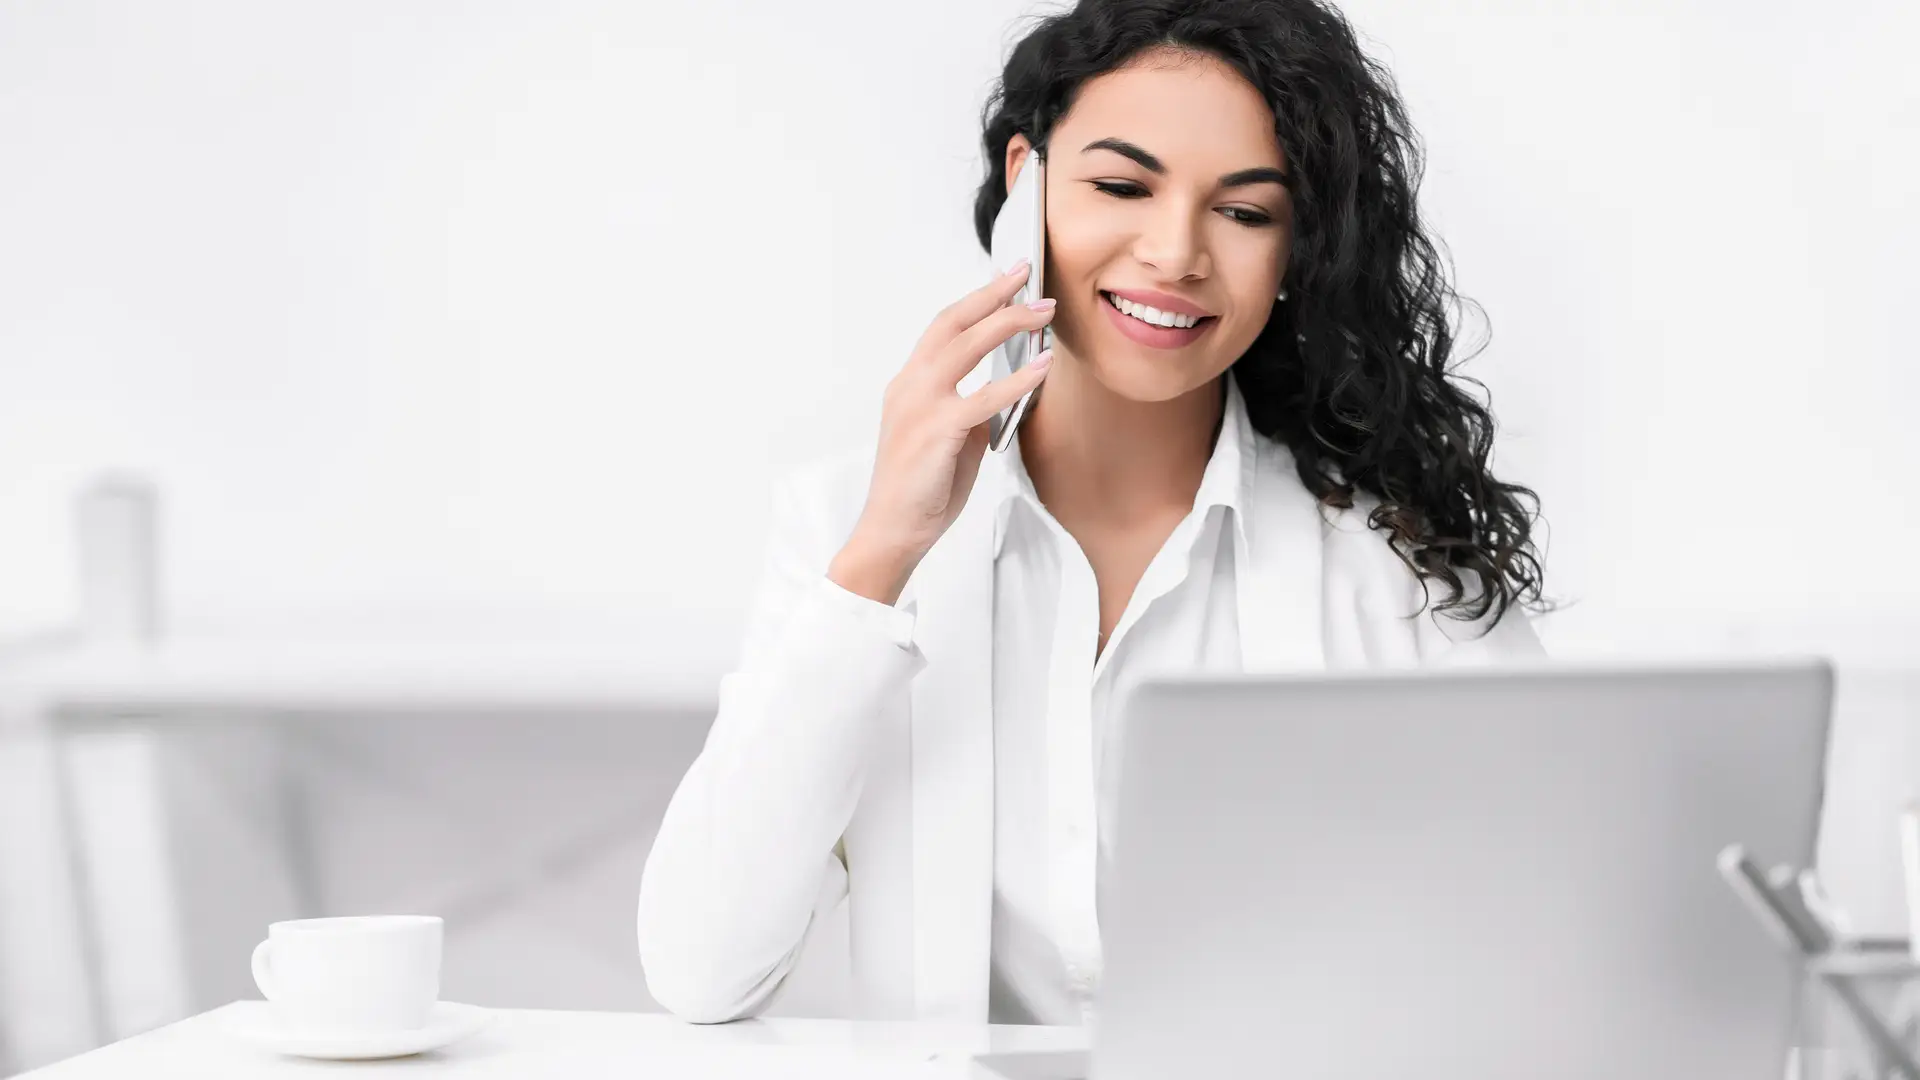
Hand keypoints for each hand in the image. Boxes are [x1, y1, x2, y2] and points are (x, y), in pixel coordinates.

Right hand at [830, 260, 1055, 602]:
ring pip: (966, 346)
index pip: (943, 328)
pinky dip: (1017, 379)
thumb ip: (971, 413)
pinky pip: (984, 397)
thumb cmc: (921, 491)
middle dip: (994, 295)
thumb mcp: (949, 440)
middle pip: (953, 323)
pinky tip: (1041, 368)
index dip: (976, 300)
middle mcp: (909, 386)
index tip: (1006, 280)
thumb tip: (1005, 393)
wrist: (893, 530)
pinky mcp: (937, 431)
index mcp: (908, 385)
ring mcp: (920, 405)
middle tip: (1028, 276)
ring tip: (1043, 312)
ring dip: (1009, 323)